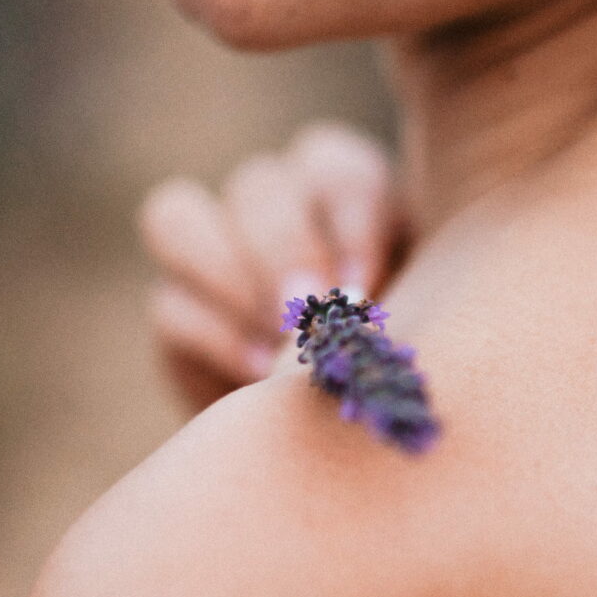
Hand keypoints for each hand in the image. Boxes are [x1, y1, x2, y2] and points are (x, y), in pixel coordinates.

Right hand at [138, 121, 404, 414]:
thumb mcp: (426, 317)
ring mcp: (214, 246)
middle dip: (281, 249)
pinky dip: (213, 338)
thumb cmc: (405, 356)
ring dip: (224, 278)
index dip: (349, 227)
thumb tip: (357, 306)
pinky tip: (259, 376)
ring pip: (177, 216)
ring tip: (273, 344)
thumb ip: (400, 296)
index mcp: (347, 186)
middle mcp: (276, 199)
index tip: (363, 294)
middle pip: (255, 185)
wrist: (356, 424)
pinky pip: (170, 304)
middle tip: (305, 312)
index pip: (336, 171)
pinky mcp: (177, 307)